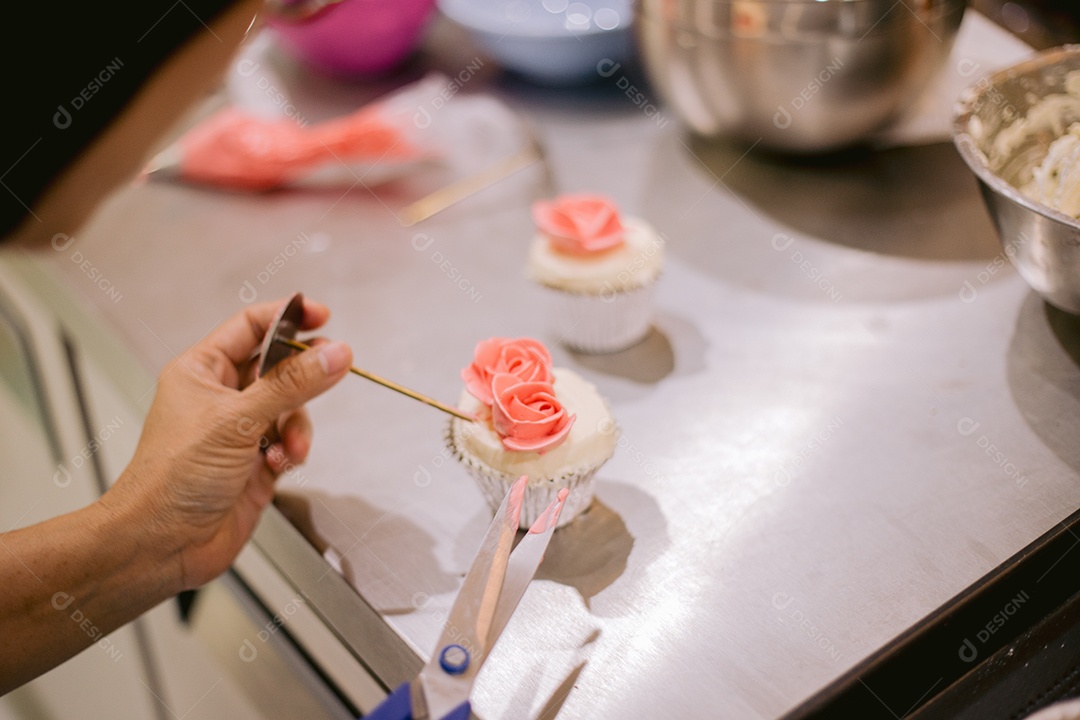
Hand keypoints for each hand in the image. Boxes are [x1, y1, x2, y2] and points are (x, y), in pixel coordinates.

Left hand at [106, 296, 351, 590]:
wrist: (162, 543)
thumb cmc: (172, 478)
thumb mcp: (237, 420)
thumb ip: (291, 384)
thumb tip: (334, 354)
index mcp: (202, 371)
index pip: (251, 327)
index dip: (288, 318)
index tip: (323, 317)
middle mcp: (222, 398)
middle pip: (279, 367)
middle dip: (303, 377)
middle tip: (329, 372)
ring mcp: (240, 431)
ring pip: (292, 408)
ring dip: (298, 425)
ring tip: (289, 445)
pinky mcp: (257, 463)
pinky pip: (291, 442)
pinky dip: (293, 451)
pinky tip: (280, 464)